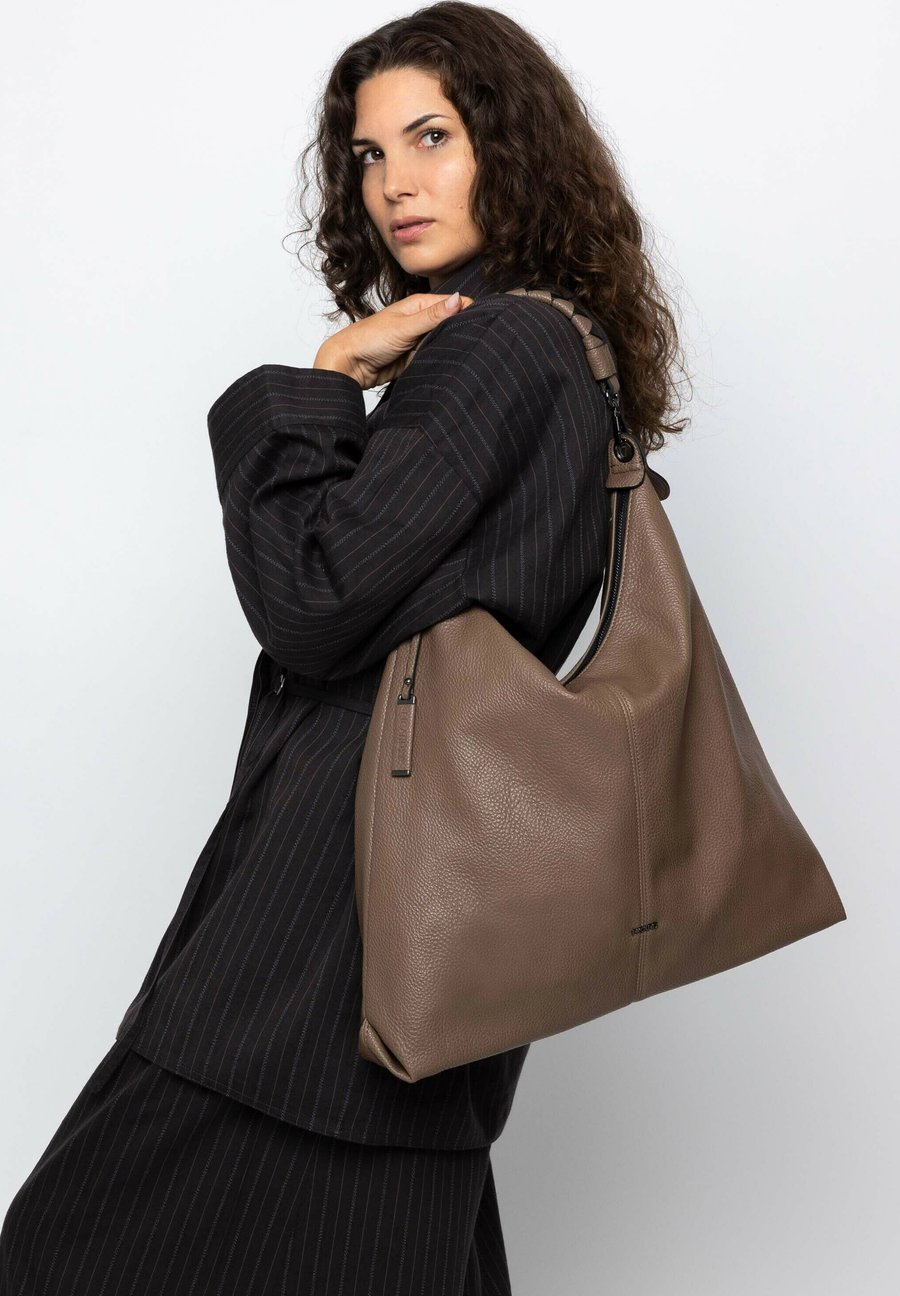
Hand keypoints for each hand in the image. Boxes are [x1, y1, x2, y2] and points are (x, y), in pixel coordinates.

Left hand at [314, 291, 473, 388]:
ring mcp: (420, 340)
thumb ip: (432, 316)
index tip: (485, 320)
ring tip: (470, 352)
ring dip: (453, 346)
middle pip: (452, 323)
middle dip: (463, 329)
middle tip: (481, 340)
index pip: (453, 304)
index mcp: (420, 305)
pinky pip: (435, 356)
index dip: (469, 310)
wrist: (349, 366)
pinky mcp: (417, 357)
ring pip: (445, 341)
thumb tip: (459, 299)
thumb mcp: (404, 326)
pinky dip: (442, 359)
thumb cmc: (369, 340)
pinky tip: (452, 363)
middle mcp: (422, 321)